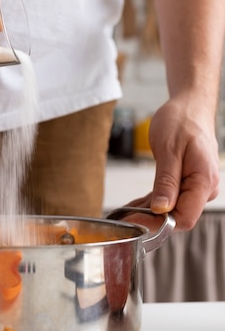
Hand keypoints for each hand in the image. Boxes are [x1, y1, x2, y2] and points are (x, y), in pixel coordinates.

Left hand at [126, 95, 219, 230]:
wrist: (190, 107)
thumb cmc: (181, 121)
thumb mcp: (169, 149)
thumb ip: (167, 181)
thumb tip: (162, 209)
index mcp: (204, 180)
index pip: (185, 217)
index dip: (160, 223)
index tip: (135, 221)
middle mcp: (205, 188)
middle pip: (178, 216)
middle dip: (151, 219)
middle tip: (124, 219)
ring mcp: (198, 186)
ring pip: (173, 209)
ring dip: (149, 213)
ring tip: (125, 214)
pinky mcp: (189, 183)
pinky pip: (171, 199)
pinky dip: (153, 203)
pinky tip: (135, 206)